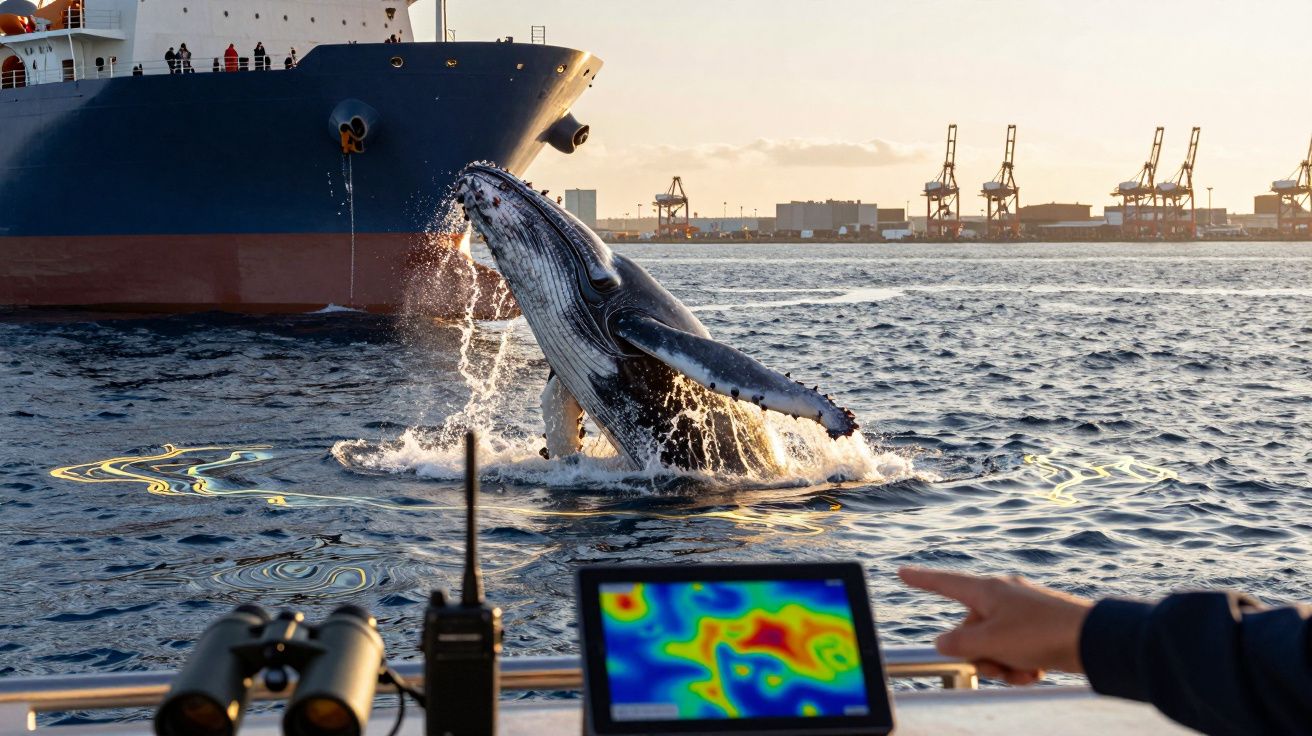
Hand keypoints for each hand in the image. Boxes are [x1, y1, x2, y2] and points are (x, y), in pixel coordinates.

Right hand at [898, 566, 1093, 684]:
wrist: (1093, 640)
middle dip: (980, 654)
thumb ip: (959, 644)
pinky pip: (1015, 649)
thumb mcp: (990, 642)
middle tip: (998, 665)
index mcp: (986, 591)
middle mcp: (1001, 597)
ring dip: (1003, 663)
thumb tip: (943, 642)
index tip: (902, 572)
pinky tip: (1036, 671)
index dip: (920, 580)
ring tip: (1023, 670)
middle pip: (970, 629)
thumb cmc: (1041, 633)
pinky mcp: (1038, 628)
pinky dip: (1021, 664)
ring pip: (993, 644)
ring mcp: (1021, 612)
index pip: (944, 583)